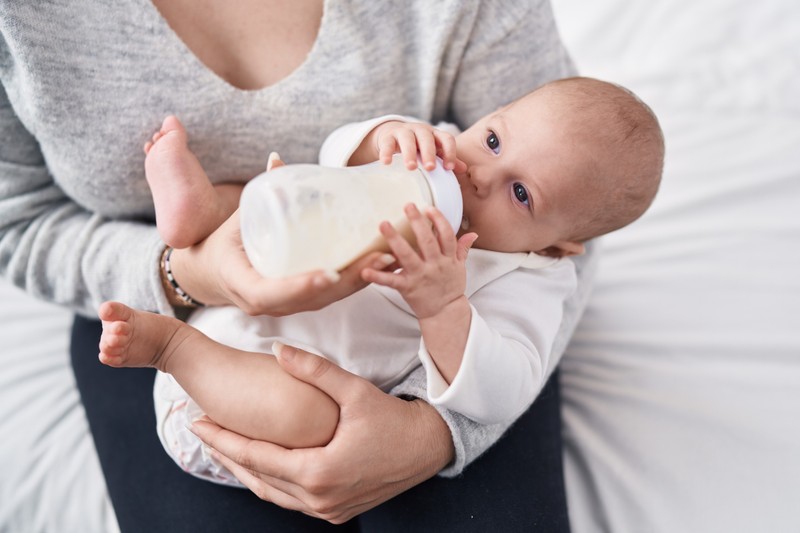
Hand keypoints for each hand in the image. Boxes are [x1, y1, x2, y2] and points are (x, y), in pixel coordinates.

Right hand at [167, 152, 388, 315]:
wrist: (213, 273)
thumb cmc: (223, 244)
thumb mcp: (236, 220)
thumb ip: (260, 193)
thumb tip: (277, 159)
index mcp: (246, 286)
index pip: (273, 294)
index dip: (302, 286)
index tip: (328, 273)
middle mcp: (269, 304)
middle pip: (313, 300)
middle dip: (348, 281)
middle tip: (378, 256)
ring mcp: (287, 307)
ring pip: (328, 300)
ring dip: (361, 282)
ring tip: (391, 259)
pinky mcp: (301, 302)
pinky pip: (331, 297)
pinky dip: (357, 283)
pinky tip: (383, 268)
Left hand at [190, 343, 453, 522]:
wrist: (428, 448)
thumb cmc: (394, 419)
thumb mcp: (354, 391)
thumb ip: (314, 370)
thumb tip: (277, 348)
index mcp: (318, 472)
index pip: (256, 456)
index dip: (223, 438)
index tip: (197, 422)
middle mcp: (319, 499)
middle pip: (256, 478)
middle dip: (225, 454)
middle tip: (199, 432)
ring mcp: (328, 510)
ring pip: (271, 494)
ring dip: (244, 471)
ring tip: (220, 448)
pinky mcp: (336, 511)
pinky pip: (290, 500)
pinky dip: (269, 482)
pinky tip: (257, 464)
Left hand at [362, 204, 476, 318]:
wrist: (445, 312)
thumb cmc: (450, 287)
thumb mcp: (459, 267)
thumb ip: (462, 249)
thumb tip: (472, 234)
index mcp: (447, 258)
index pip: (446, 235)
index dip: (439, 220)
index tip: (429, 208)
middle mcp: (434, 265)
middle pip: (427, 241)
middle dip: (417, 222)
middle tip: (407, 206)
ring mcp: (420, 276)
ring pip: (407, 256)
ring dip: (395, 240)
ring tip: (384, 225)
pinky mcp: (407, 287)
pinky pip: (391, 281)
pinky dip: (378, 276)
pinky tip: (366, 269)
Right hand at [372, 121, 464, 172]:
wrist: (394, 134)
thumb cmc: (418, 146)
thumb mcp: (433, 151)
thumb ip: (446, 158)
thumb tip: (464, 169)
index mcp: (435, 135)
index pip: (446, 139)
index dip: (450, 152)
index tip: (448, 168)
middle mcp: (421, 130)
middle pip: (426, 138)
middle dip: (429, 153)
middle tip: (430, 168)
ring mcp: (404, 132)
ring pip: (408, 140)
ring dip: (410, 153)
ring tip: (411, 168)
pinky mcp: (388, 137)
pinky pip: (387, 143)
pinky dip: (386, 152)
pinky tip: (387, 163)